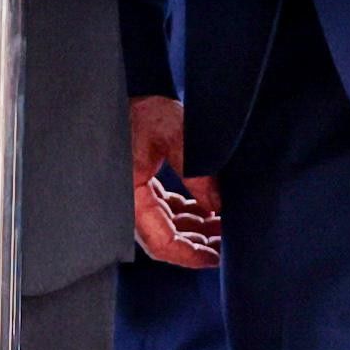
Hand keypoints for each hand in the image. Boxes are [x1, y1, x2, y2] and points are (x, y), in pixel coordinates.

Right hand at [130, 97, 221, 266]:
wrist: (122, 92)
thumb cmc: (143, 111)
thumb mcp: (174, 134)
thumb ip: (196, 171)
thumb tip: (218, 206)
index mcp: (131, 196)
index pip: (160, 241)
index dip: (188, 255)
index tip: (214, 258)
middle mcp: (130, 202)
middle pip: (166, 239)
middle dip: (197, 245)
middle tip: (227, 246)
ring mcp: (136, 196)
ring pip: (168, 226)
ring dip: (196, 230)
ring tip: (225, 228)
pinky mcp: (143, 187)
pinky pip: (167, 211)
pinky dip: (189, 215)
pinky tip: (212, 213)